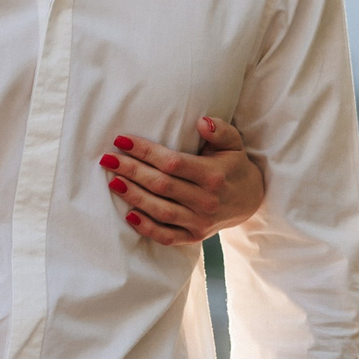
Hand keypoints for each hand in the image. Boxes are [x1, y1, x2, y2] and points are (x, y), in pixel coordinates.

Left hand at [100, 117, 266, 245]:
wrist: (251, 201)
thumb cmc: (233, 166)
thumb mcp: (233, 143)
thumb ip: (220, 130)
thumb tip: (202, 121)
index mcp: (213, 176)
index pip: (172, 163)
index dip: (145, 152)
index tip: (122, 140)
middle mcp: (206, 201)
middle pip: (161, 185)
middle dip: (131, 171)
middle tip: (108, 159)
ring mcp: (200, 222)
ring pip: (160, 210)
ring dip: (133, 196)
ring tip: (113, 181)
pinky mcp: (194, 237)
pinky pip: (167, 236)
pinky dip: (147, 228)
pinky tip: (128, 215)